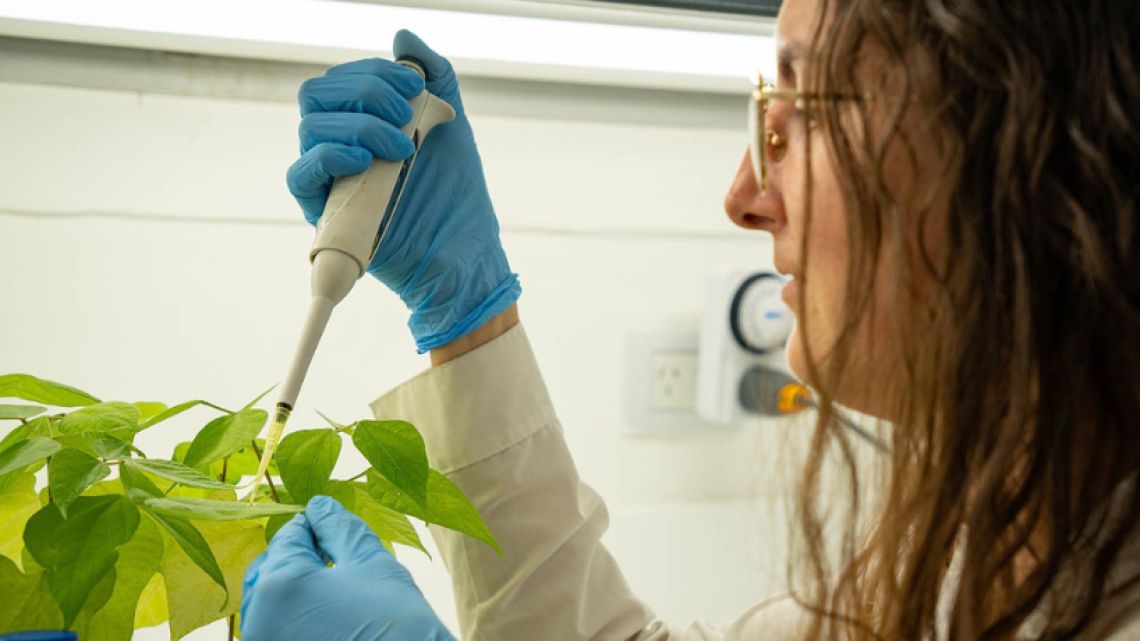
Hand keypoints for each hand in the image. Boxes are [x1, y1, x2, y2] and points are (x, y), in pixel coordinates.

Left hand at [240, 496, 454, 640]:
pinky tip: (326, 615)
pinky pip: (276, 629)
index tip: (331, 523)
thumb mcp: (372, 565)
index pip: (288, 538)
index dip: (312, 525)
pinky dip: (293, 616)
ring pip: (267, 604)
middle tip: (333, 554)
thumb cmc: (400, 625)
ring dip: (293, 588)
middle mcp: (259, 621)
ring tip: (331, 586)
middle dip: (297, 556)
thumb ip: (339, 529)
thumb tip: (319, 505)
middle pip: (269, 571)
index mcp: (280, 586)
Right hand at [287, 29, 520, 352]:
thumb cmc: (457, 196)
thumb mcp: (451, 125)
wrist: (464, 253)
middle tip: (406, 115)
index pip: (342, 80)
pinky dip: (329, 157)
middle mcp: (339, 148)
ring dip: (358, 125)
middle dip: (365, 92)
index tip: (413, 85)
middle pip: (317, 96)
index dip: (373, 72)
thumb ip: (434, 78)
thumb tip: (402, 36)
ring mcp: (330, 180)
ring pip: (310, 128)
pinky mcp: (324, 214)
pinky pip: (301, 175)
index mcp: (361, 125)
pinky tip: (365, 160)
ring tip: (402, 147)